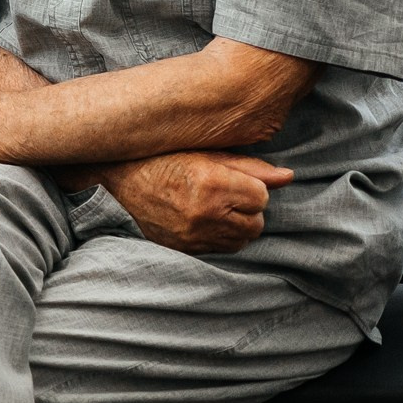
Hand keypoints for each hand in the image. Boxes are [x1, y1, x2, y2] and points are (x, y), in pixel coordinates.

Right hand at [88, 151, 293, 253]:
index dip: (250, 187)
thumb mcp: (203, 153)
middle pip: (256, 222)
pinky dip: (221, 236)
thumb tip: (288, 176)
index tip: (230, 179)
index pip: (261, 196)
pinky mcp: (186, 249)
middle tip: (223, 193)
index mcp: (210, 183)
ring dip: (236, 224)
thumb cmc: (160, 159)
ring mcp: (194, 235)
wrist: (114, 183)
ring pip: (242, 239)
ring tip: (213, 207)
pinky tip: (203, 220)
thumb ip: (248, 166)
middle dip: (246, 208)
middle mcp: (204, 213)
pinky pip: (223, 249)